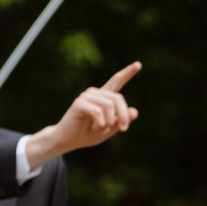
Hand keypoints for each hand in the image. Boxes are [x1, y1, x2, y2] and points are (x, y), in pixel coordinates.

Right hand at [27, 62, 141, 168]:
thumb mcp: (110, 129)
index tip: (138, 64)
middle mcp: (95, 93)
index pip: (116, 82)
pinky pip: (98, 112)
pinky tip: (95, 127)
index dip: (127, 73)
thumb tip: (134, 111)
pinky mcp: (79, 103)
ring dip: (110, 122)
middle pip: (117, 98)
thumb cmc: (88, 134)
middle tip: (124, 129)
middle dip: (123, 115)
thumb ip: (121, 120)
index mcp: (103, 98)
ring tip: (102, 129)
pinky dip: (101, 123)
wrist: (69, 140)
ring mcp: (86, 97)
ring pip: (109, 105)